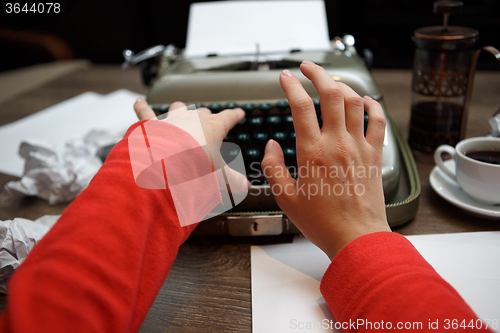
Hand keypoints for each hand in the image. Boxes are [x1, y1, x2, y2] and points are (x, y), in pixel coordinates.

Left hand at [134, 99, 249, 192]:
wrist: (165, 162)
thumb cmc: (194, 164)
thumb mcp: (218, 175)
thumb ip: (232, 181)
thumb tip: (245, 188)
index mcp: (213, 127)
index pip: (228, 117)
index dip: (235, 114)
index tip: (239, 112)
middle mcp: (192, 119)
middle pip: (203, 113)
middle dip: (207, 115)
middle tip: (210, 119)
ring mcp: (172, 120)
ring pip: (179, 108)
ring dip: (181, 109)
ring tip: (181, 108)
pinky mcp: (151, 124)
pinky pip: (145, 112)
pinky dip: (142, 107)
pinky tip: (139, 102)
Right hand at [261, 61, 390, 258]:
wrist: (357, 237)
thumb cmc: (322, 222)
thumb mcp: (285, 198)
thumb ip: (273, 167)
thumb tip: (271, 145)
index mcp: (312, 152)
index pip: (300, 106)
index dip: (290, 86)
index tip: (285, 77)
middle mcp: (337, 143)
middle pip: (330, 93)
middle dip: (317, 73)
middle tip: (307, 67)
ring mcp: (359, 146)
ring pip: (354, 101)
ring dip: (342, 84)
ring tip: (331, 81)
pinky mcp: (375, 155)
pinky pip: (378, 121)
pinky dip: (372, 105)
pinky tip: (365, 100)